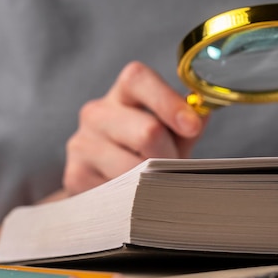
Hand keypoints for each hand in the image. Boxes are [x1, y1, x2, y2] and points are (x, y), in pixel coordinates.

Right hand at [63, 61, 206, 195]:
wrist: (109, 181)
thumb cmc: (149, 149)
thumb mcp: (172, 133)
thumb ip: (187, 122)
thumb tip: (201, 113)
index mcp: (124, 92)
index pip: (139, 79)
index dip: (168, 101)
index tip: (191, 125)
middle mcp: (97, 112)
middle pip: (146, 131)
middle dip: (170, 155)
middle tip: (175, 169)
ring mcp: (82, 143)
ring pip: (134, 167)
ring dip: (153, 181)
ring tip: (155, 184)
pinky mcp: (75, 175)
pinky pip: (118, 191)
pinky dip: (133, 198)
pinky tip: (132, 194)